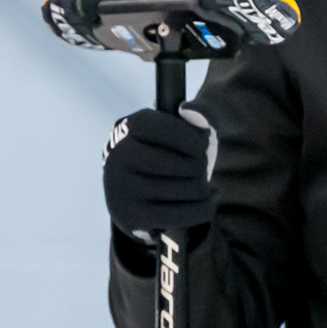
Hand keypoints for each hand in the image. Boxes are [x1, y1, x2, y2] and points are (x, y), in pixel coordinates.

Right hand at [102, 107, 217, 238]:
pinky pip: (182, 215)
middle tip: (200, 169)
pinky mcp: (131, 217)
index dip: (196, 141)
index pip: (173, 132)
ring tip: (202, 186)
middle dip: (200, 168)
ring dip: (204, 189)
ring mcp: (121, 189)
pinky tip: (208, 201)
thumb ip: (198, 114)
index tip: (201, 146)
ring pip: (184, 190)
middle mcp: (118, 157)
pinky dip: (204, 208)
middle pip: (182, 165)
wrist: (134, 195)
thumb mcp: (181, 130)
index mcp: (129, 127)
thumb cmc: (165, 154)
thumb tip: (187, 110)